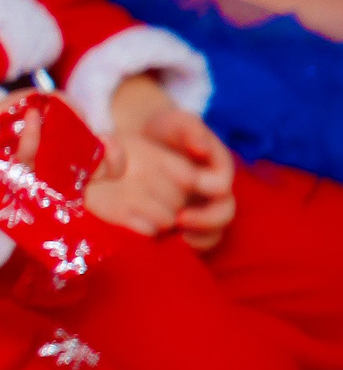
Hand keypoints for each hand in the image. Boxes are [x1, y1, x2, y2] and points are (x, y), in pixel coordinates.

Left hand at [147, 105, 234, 249]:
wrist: (145, 139)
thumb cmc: (165, 130)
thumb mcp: (177, 122)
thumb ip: (191, 130)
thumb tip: (202, 149)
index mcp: (218, 169)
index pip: (222, 185)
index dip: (208, 188)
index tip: (187, 187)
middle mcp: (215, 193)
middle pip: (224, 214)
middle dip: (206, 220)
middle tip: (179, 220)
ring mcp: (202, 210)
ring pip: (213, 234)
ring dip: (199, 239)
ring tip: (176, 239)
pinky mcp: (187, 224)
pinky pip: (194, 241)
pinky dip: (184, 247)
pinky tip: (164, 244)